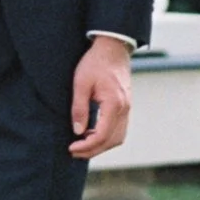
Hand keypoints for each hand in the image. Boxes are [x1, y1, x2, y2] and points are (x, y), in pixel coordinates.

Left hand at [68, 36, 131, 161]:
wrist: (112, 48)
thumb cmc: (95, 63)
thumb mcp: (81, 83)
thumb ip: (79, 108)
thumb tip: (77, 131)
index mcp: (114, 104)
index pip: (102, 135)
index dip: (87, 146)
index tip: (71, 147)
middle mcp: (124, 109)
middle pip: (111, 141)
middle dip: (93, 150)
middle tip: (74, 151)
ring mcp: (127, 108)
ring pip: (118, 138)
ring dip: (101, 146)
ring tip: (82, 145)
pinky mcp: (125, 107)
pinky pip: (119, 129)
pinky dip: (106, 137)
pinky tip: (92, 134)